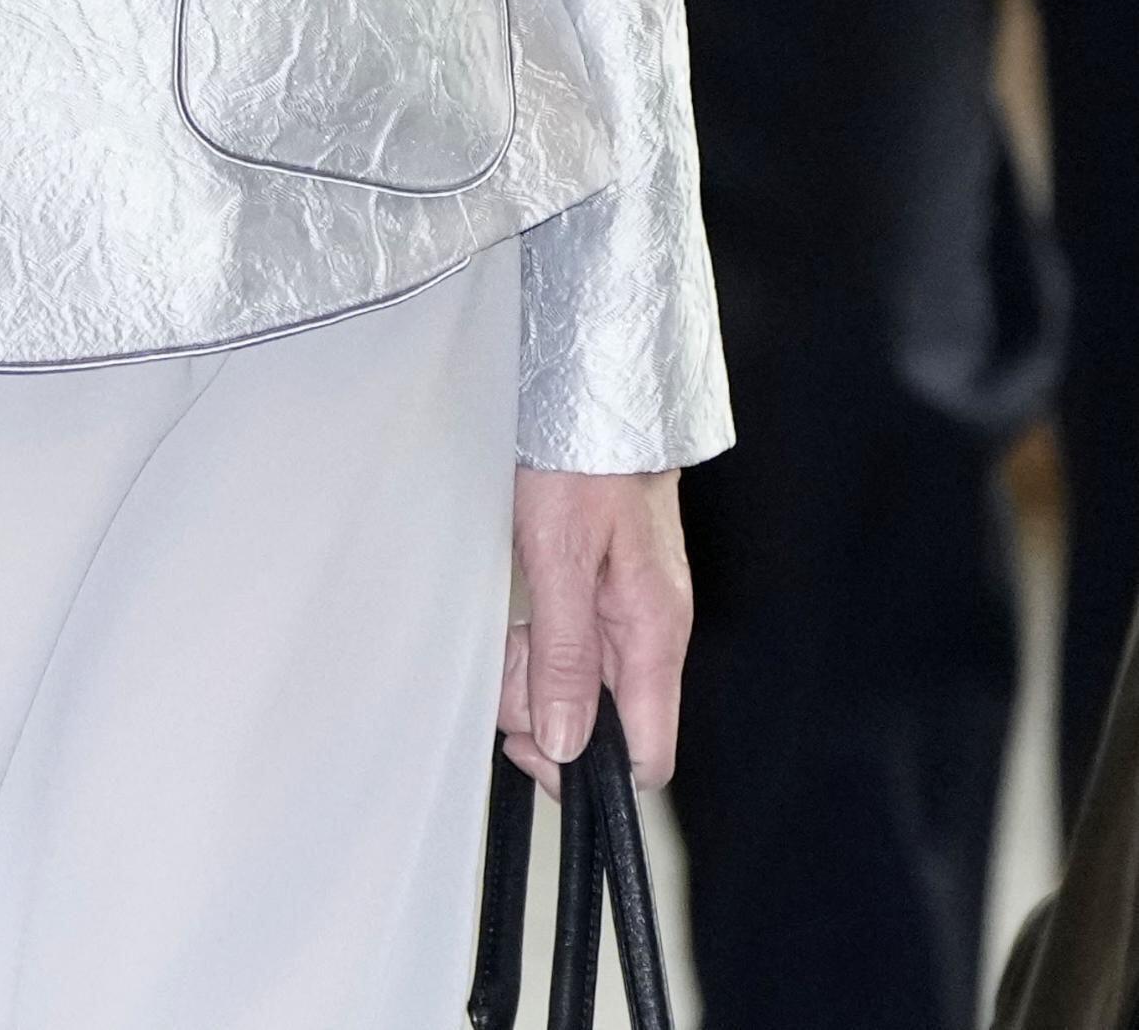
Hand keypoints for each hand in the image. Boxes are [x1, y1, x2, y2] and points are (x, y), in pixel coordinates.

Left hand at [501, 465, 690, 796]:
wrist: (598, 394)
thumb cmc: (585, 459)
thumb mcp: (560, 557)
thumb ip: (566, 655)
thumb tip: (566, 744)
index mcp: (655, 636)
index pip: (646, 756)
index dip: (588, 771)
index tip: (533, 742)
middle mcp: (653, 633)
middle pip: (605, 723)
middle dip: (546, 706)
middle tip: (509, 656)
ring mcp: (635, 613)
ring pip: (586, 683)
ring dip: (538, 668)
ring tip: (512, 623)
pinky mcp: (613, 591)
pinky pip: (580, 643)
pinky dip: (544, 639)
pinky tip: (524, 610)